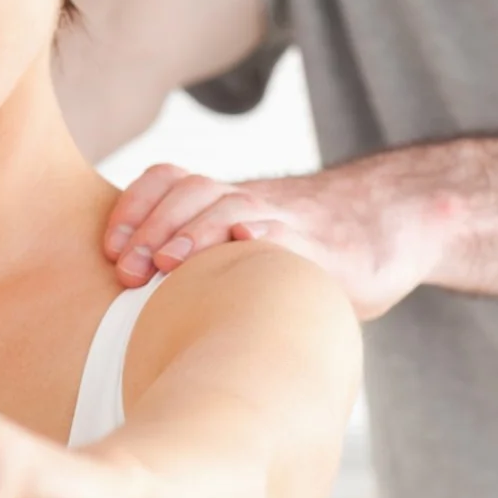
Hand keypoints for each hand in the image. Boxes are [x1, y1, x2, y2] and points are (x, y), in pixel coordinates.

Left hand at [101, 162, 447, 318]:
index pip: (167, 180)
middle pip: (191, 191)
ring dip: (194, 231)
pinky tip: (246, 244)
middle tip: (126, 273)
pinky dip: (268, 236)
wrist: (389, 227)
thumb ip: (198, 265)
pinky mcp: (326, 247)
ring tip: (167, 264)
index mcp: (224, 200)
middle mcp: (250, 202)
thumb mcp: (244, 245)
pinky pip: (293, 236)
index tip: (107, 250)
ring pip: (233, 206)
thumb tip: (135, 318)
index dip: (133, 208)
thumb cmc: (304, 248)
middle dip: (151, 229)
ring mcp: (289, 219)